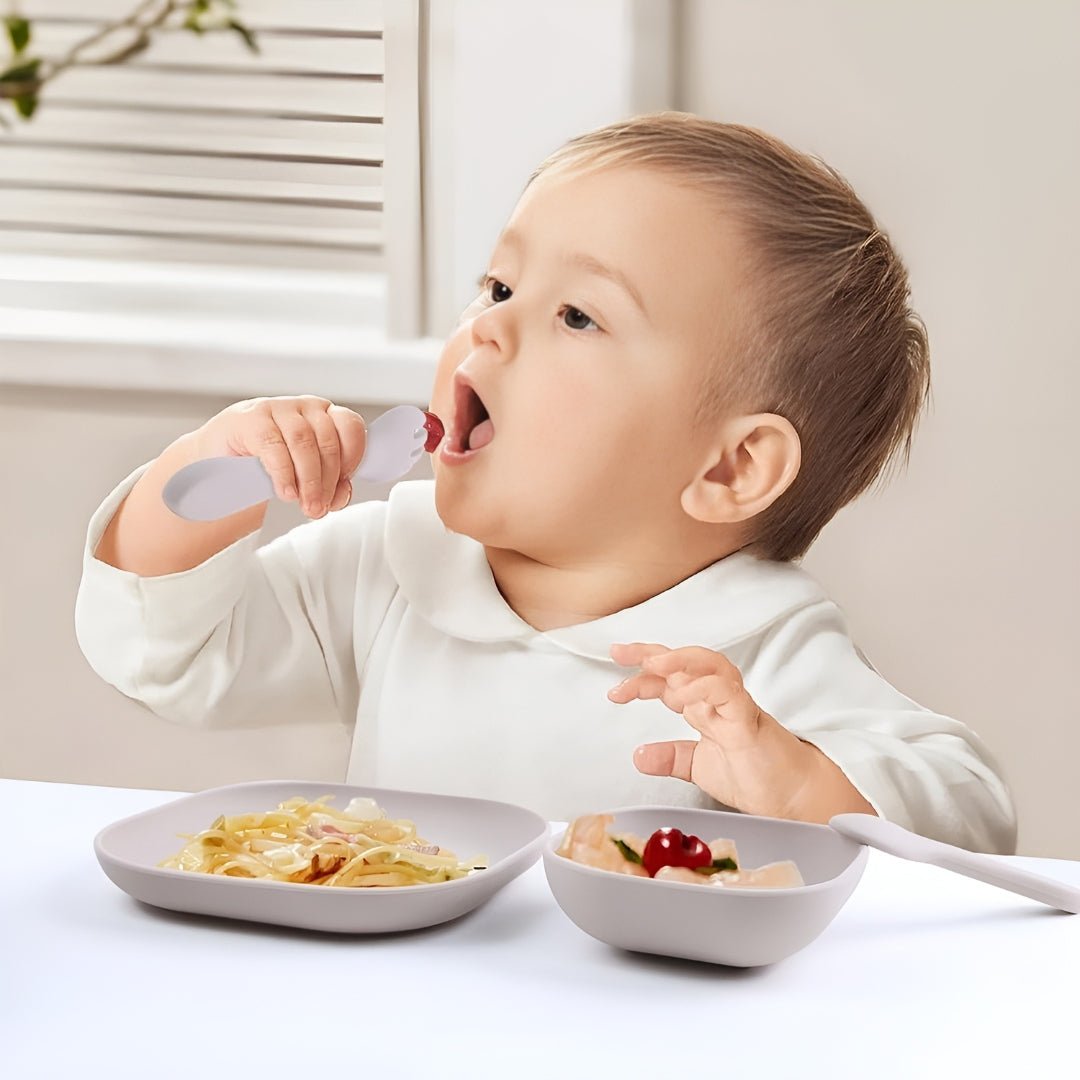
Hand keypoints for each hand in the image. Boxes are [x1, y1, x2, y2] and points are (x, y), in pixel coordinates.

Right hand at [194, 396, 366, 518]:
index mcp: (324, 416)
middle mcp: (304, 407)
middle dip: (327, 481)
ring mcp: (276, 409)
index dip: (352, 457)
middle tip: (319, 508)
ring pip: (303, 443)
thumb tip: (341, 495)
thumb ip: (329, 485)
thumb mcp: (306, 476)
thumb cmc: (269, 466)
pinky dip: (283, 474)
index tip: (344, 484)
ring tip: (305, 505)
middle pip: (327, 440)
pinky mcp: (250, 419)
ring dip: (308, 480)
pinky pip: (273, 446)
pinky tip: (285, 492)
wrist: (221, 460)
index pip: (350, 426)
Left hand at [607, 641, 814, 818]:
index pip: (669, 680)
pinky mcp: (749, 719)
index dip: (641, 678)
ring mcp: (735, 705)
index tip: (614, 690)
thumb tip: (638, 756)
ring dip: (678, 660)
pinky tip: (682, 694)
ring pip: (709, 665)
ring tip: (651, 664)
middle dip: (650, 653)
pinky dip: (704, 688)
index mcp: (704, 707)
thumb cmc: (756, 777)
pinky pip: (727, 692)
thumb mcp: (700, 767)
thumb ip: (671, 758)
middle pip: (684, 662)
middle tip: (618, 653)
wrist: (793, 799)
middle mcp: (718, 699)